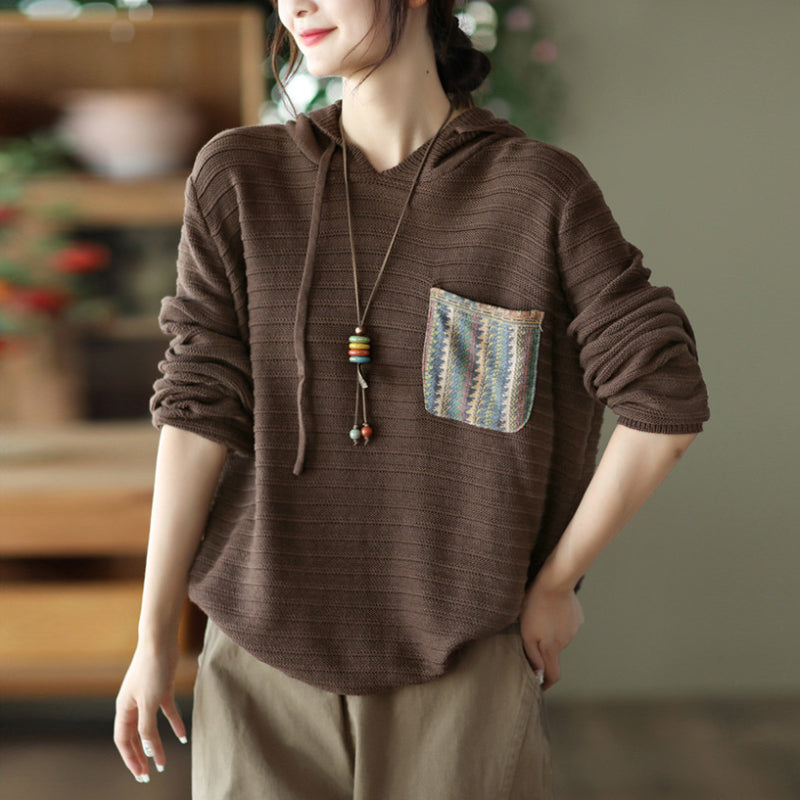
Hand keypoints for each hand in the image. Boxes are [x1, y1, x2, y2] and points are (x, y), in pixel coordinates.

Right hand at [113, 638, 187, 782]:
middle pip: (136, 736)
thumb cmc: (151, 669)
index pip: (124, 740)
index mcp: (124, 708)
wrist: (161, 641)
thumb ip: (147, 727)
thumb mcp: (149, 702)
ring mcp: (148, 697)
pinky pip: (167, 711)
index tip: (140, 774)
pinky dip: (174, 723)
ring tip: (163, 762)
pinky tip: (183, 736)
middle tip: (148, 775)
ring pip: (151, 726)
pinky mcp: (163, 689)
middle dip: (141, 756)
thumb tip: (147, 749)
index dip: (131, 758)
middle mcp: (134, 704)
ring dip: (157, 744)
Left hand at [518, 576, 583, 690]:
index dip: (546, 684)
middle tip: (531, 634)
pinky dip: (558, 620)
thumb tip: (538, 673)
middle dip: (544, 650)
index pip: (553, 675)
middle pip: (554, 654)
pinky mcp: (577, 616)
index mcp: (552, 648)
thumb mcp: (526, 632)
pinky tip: (550, 608)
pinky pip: (566, 623)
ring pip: (559, 637)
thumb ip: (532, 654)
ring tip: (539, 616)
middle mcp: (565, 642)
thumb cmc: (535, 606)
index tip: (539, 685)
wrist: (555, 583)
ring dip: (550, 632)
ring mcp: (573, 629)